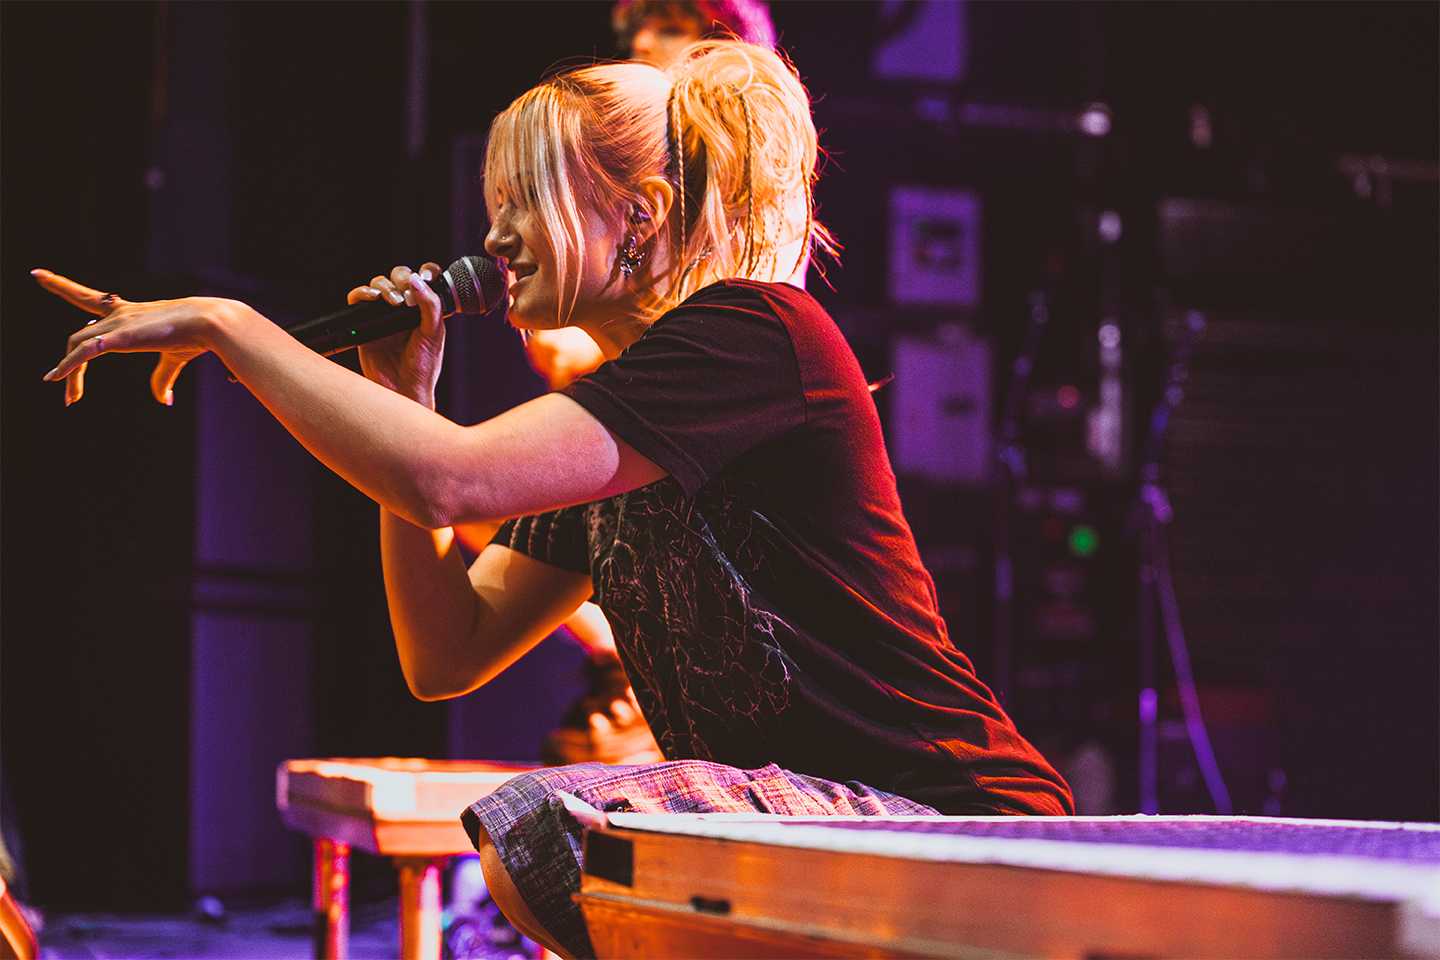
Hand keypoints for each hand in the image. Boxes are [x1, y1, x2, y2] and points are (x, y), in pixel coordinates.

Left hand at [35, 269, 219, 406]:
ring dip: (68, 370)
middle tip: (37, 273)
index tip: (49, 274)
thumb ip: (162, 377)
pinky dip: (68, 366)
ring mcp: (117, 324)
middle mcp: (120, 314)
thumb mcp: (175, 357)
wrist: (209, 323)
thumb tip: (162, 399)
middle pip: (81, 307)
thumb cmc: (198, 336)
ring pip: (77, 343)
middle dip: (58, 285)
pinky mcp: (118, 338)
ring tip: (70, 397)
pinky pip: (84, 352)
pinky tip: (57, 379)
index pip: (97, 300)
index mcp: (132, 314)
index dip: (71, 288)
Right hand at [347, 261, 445, 406]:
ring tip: (393, 301)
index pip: (425, 280)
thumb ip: (430, 306)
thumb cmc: (423, 366)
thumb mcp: (433, 334)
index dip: (425, 271)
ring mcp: (384, 315)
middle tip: (406, 298)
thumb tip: (417, 280)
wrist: (403, 390)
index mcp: (425, 309)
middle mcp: (404, 309)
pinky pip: (358, 300)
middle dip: (402, 278)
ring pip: (379, 284)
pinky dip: (362, 293)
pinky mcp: (365, 323)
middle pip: (399, 276)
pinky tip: (372, 298)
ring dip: (385, 286)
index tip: (425, 276)